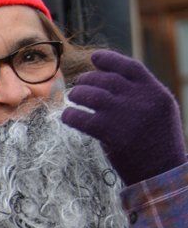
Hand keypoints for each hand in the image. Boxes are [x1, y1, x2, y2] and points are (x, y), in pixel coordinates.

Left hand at [63, 49, 186, 186]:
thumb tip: (111, 80)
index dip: (110, 59)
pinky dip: (70, 115)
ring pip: (92, 95)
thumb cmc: (157, 142)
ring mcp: (125, 115)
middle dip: (88, 79)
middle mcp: (141, 99)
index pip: (130, 67)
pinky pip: (81, 118)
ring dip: (77, 94)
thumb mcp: (159, 111)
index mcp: (155, 92)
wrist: (160, 170)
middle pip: (106, 79)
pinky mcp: (110, 133)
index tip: (95, 58)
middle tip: (79, 86)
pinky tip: (67, 116)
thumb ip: (141, 95)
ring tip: (73, 98)